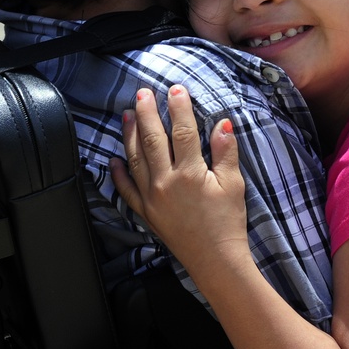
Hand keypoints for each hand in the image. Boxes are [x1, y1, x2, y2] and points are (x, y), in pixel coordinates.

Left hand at [110, 85, 247, 280]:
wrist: (215, 260)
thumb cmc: (227, 222)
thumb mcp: (233, 184)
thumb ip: (226, 152)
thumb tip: (222, 124)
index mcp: (190, 174)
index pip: (182, 132)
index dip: (179, 108)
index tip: (176, 89)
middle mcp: (166, 183)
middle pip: (152, 140)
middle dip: (147, 113)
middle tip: (143, 93)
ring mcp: (151, 198)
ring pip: (135, 159)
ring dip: (130, 134)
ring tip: (128, 114)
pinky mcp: (145, 212)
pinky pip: (126, 189)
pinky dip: (118, 173)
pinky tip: (114, 159)